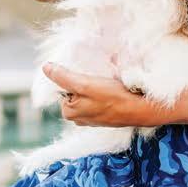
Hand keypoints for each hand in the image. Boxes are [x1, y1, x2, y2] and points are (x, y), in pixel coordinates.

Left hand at [42, 63, 163, 126]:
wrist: (141, 109)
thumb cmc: (113, 98)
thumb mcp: (85, 84)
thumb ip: (63, 77)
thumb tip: (45, 68)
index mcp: (69, 112)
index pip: (62, 87)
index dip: (71, 76)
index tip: (86, 74)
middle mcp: (78, 118)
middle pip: (73, 91)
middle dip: (83, 81)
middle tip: (97, 77)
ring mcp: (91, 117)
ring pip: (86, 94)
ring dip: (93, 86)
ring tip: (105, 83)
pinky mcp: (104, 115)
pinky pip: (97, 99)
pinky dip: (102, 92)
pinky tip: (111, 89)